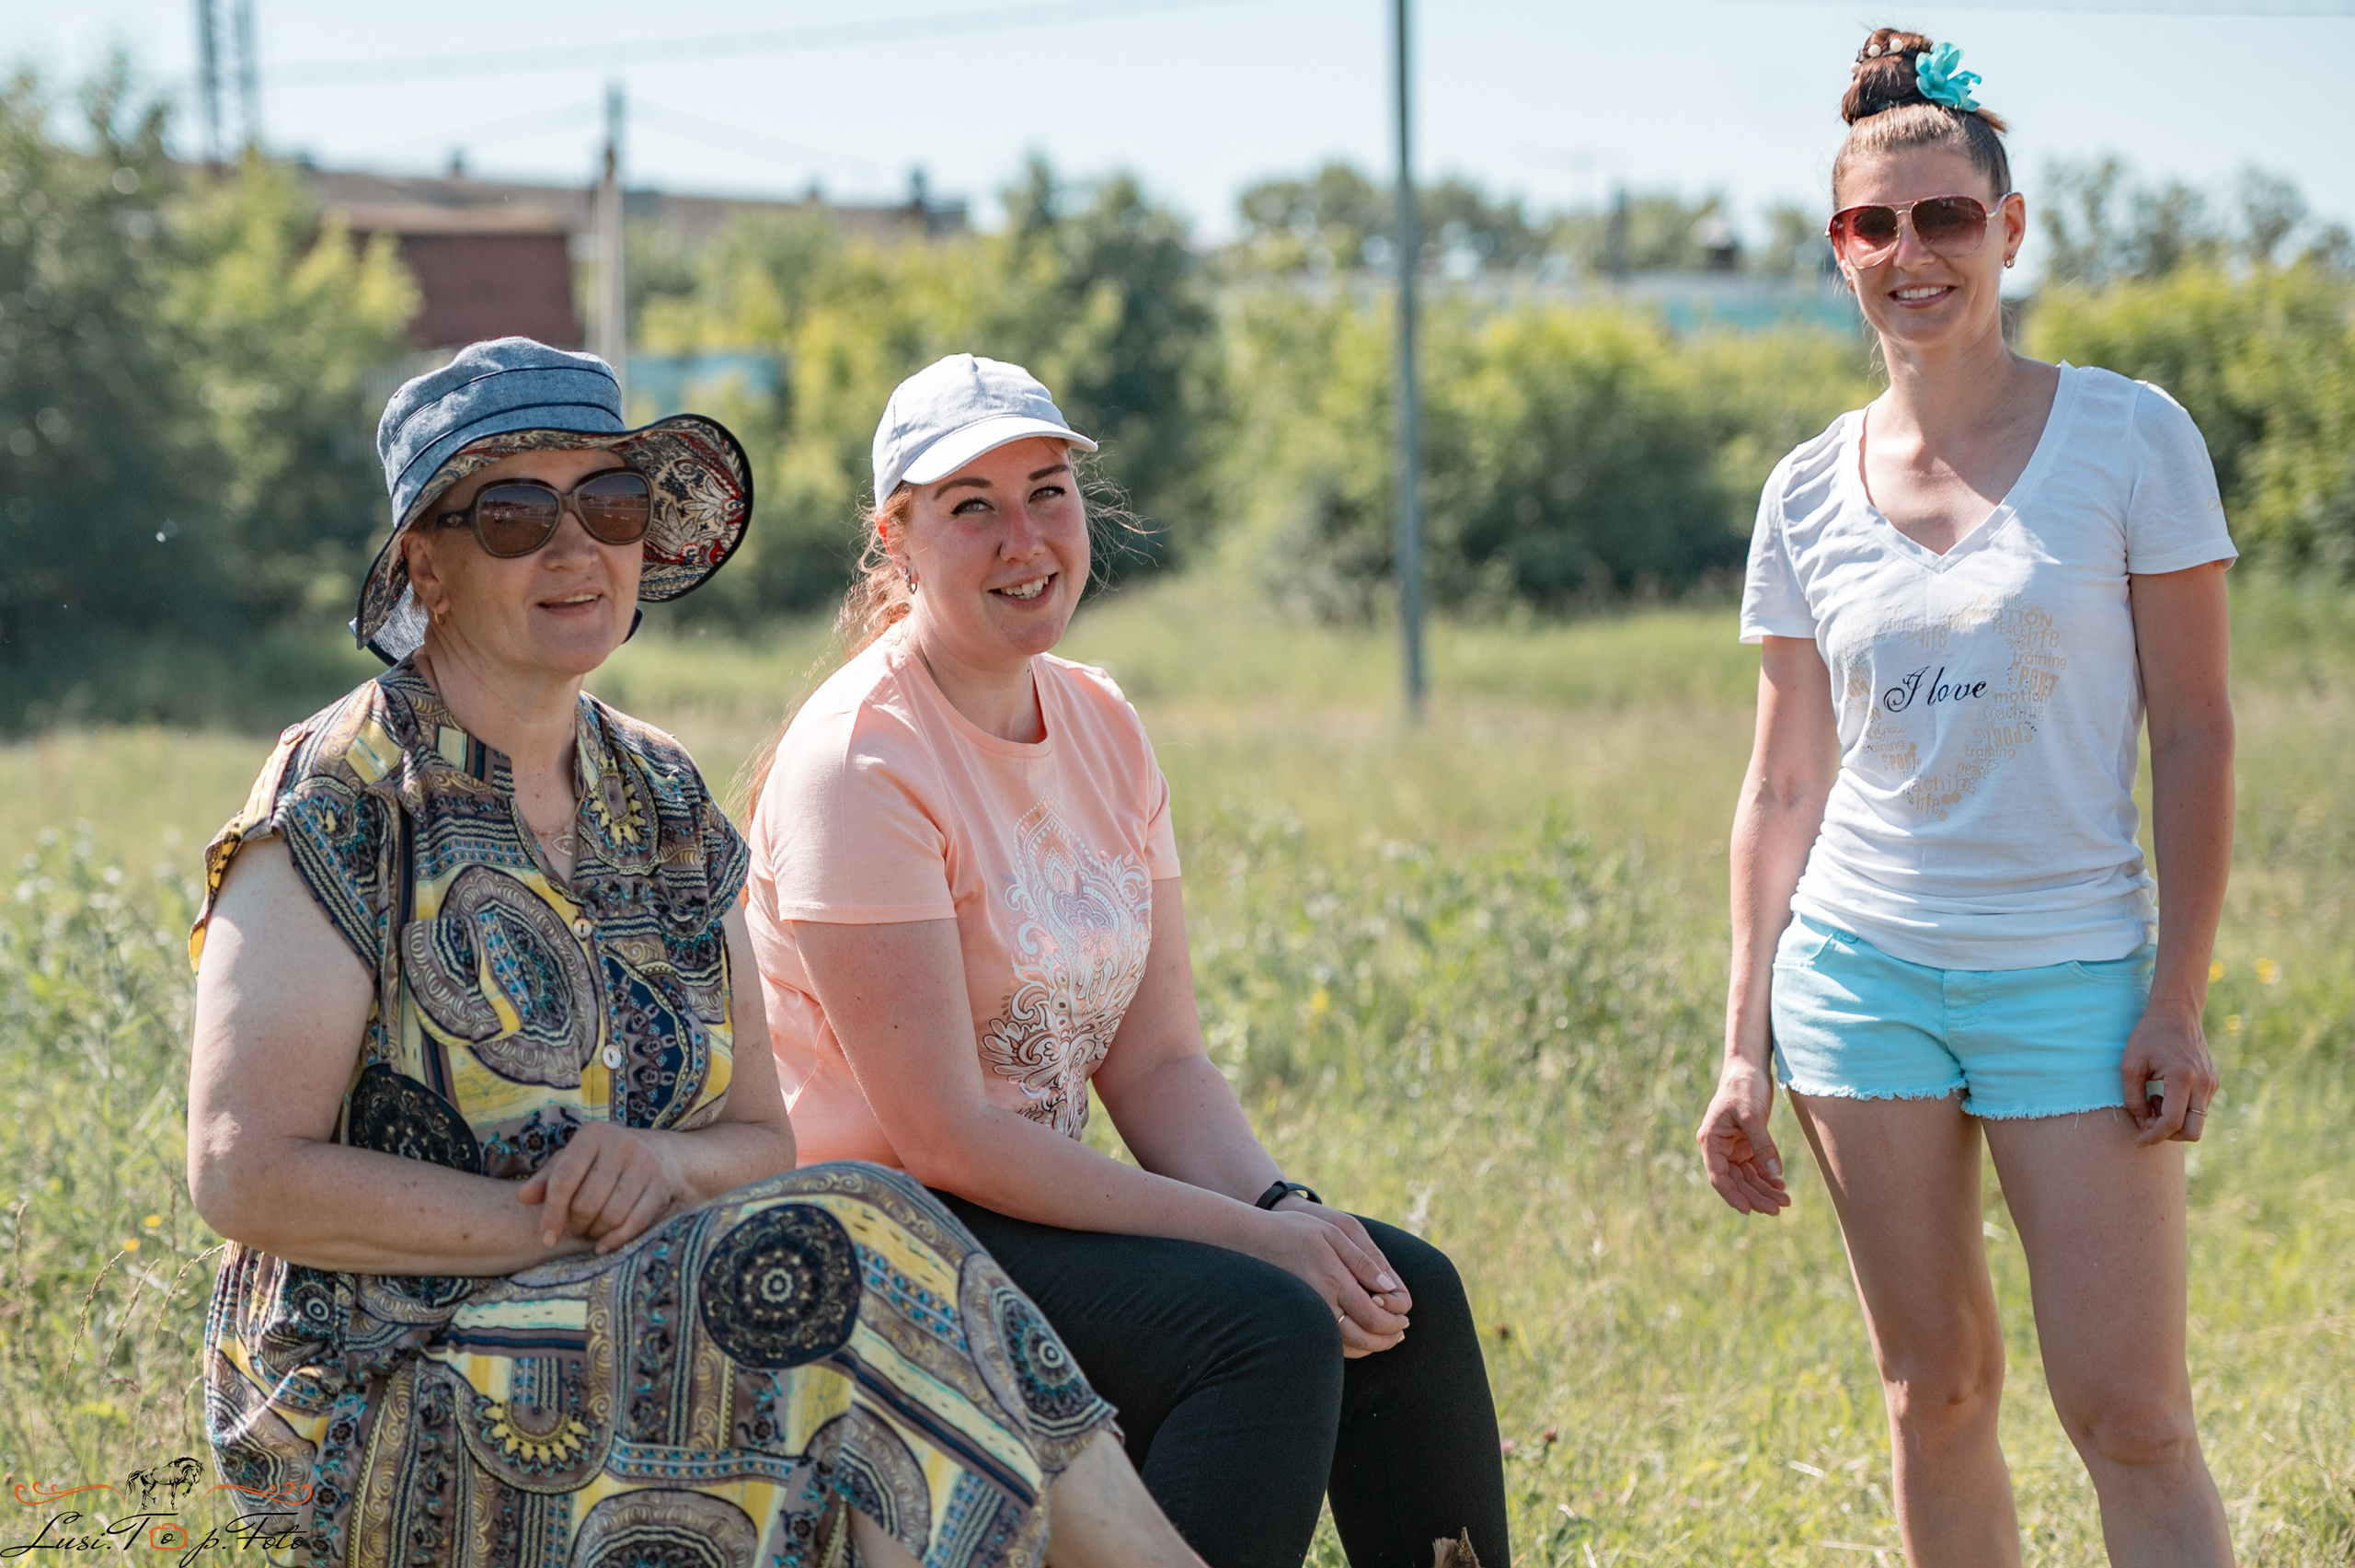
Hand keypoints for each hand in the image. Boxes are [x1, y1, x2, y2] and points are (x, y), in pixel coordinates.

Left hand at [516, 1123, 680, 1254]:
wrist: (664, 1153)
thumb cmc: (607, 1159)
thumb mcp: (575, 1160)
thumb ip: (547, 1178)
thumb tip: (522, 1197)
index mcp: (593, 1134)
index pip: (564, 1180)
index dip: (552, 1213)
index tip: (547, 1236)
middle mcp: (621, 1144)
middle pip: (586, 1203)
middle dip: (575, 1225)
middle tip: (572, 1230)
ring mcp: (645, 1163)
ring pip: (610, 1215)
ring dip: (595, 1233)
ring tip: (589, 1232)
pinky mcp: (661, 1184)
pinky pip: (635, 1222)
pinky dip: (616, 1240)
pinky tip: (603, 1246)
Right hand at [1245, 1202, 1410, 1357]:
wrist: (1250, 1241)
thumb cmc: (1295, 1231)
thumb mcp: (1333, 1233)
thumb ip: (1363, 1260)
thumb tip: (1388, 1288)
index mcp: (1334, 1280)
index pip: (1375, 1317)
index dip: (1394, 1323)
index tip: (1405, 1320)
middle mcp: (1322, 1304)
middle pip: (1363, 1339)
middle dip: (1387, 1340)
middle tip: (1401, 1334)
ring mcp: (1308, 1315)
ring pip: (1346, 1347)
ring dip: (1371, 1347)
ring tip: (1386, 1339)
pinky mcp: (1298, 1320)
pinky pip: (1329, 1344)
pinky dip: (1349, 1347)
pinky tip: (1359, 1338)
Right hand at [1696, 1055, 1790, 1215]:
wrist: (1749, 1068)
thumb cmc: (1743, 1087)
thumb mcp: (1752, 1115)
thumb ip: (1763, 1144)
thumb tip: (1776, 1173)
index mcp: (1711, 1140)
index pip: (1718, 1176)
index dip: (1732, 1195)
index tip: (1748, 1211)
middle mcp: (1719, 1148)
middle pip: (1736, 1181)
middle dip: (1756, 1196)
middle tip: (1778, 1208)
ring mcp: (1733, 1147)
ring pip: (1748, 1177)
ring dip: (1764, 1190)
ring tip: (1785, 1200)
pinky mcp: (1747, 1144)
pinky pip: (1756, 1168)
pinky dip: (1768, 1177)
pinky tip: (1781, 1186)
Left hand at [2122, 994, 2220, 1145]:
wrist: (2176, 1012)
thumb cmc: (2148, 1035)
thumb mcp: (2130, 1065)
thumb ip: (2133, 1098)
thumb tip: (2142, 1122)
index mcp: (2182, 1077)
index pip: (2172, 1122)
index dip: (2154, 1136)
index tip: (2138, 1141)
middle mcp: (2204, 1084)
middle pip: (2193, 1132)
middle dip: (2168, 1135)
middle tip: (2146, 1120)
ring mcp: (2212, 1084)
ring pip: (2196, 1122)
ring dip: (2172, 1120)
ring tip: (2152, 1097)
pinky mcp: (2213, 1083)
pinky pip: (2198, 1109)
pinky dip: (2180, 1110)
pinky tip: (2163, 1093)